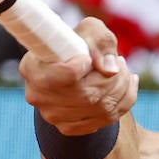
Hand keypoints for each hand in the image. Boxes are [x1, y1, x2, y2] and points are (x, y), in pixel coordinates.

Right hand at [20, 17, 138, 134]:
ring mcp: (52, 116)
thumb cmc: (80, 43)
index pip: (64, 75)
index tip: (89, 58)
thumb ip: (100, 42)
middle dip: (113, 77)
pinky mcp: (68, 128)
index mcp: (32, 68)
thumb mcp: (90, 30)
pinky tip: (125, 85)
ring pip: (102, 108)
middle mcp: (38, 95)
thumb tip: (110, 69)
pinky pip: (107, 120)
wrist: (76, 67)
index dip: (83, 66)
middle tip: (119, 61)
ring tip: (122, 70)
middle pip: (88, 94)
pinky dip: (124, 101)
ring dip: (122, 87)